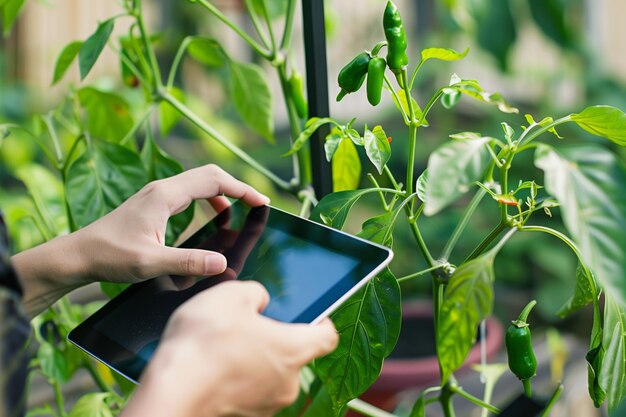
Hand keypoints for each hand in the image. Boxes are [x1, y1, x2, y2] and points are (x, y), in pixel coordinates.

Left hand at [11, 164, 268, 315]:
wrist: (79, 254)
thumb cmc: (110, 256)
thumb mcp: (150, 263)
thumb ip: (188, 263)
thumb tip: (222, 263)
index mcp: (165, 195)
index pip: (213, 180)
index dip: (242, 189)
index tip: (262, 202)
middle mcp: (163, 189)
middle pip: (210, 175)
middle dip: (237, 188)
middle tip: (257, 205)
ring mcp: (158, 194)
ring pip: (201, 183)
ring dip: (223, 194)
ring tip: (240, 213)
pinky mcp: (155, 203)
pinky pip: (190, 193)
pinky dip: (209, 201)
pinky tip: (214, 219)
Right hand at [122, 281, 338, 416]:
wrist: (170, 393)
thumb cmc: (204, 343)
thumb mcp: (231, 295)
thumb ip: (255, 292)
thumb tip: (260, 301)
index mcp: (294, 349)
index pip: (327, 336)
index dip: (321, 322)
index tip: (310, 316)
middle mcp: (288, 382)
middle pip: (293, 354)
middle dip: (274, 338)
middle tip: (247, 325)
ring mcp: (267, 405)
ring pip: (269, 374)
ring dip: (254, 359)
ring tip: (223, 346)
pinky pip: (249, 391)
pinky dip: (237, 379)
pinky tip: (214, 367)